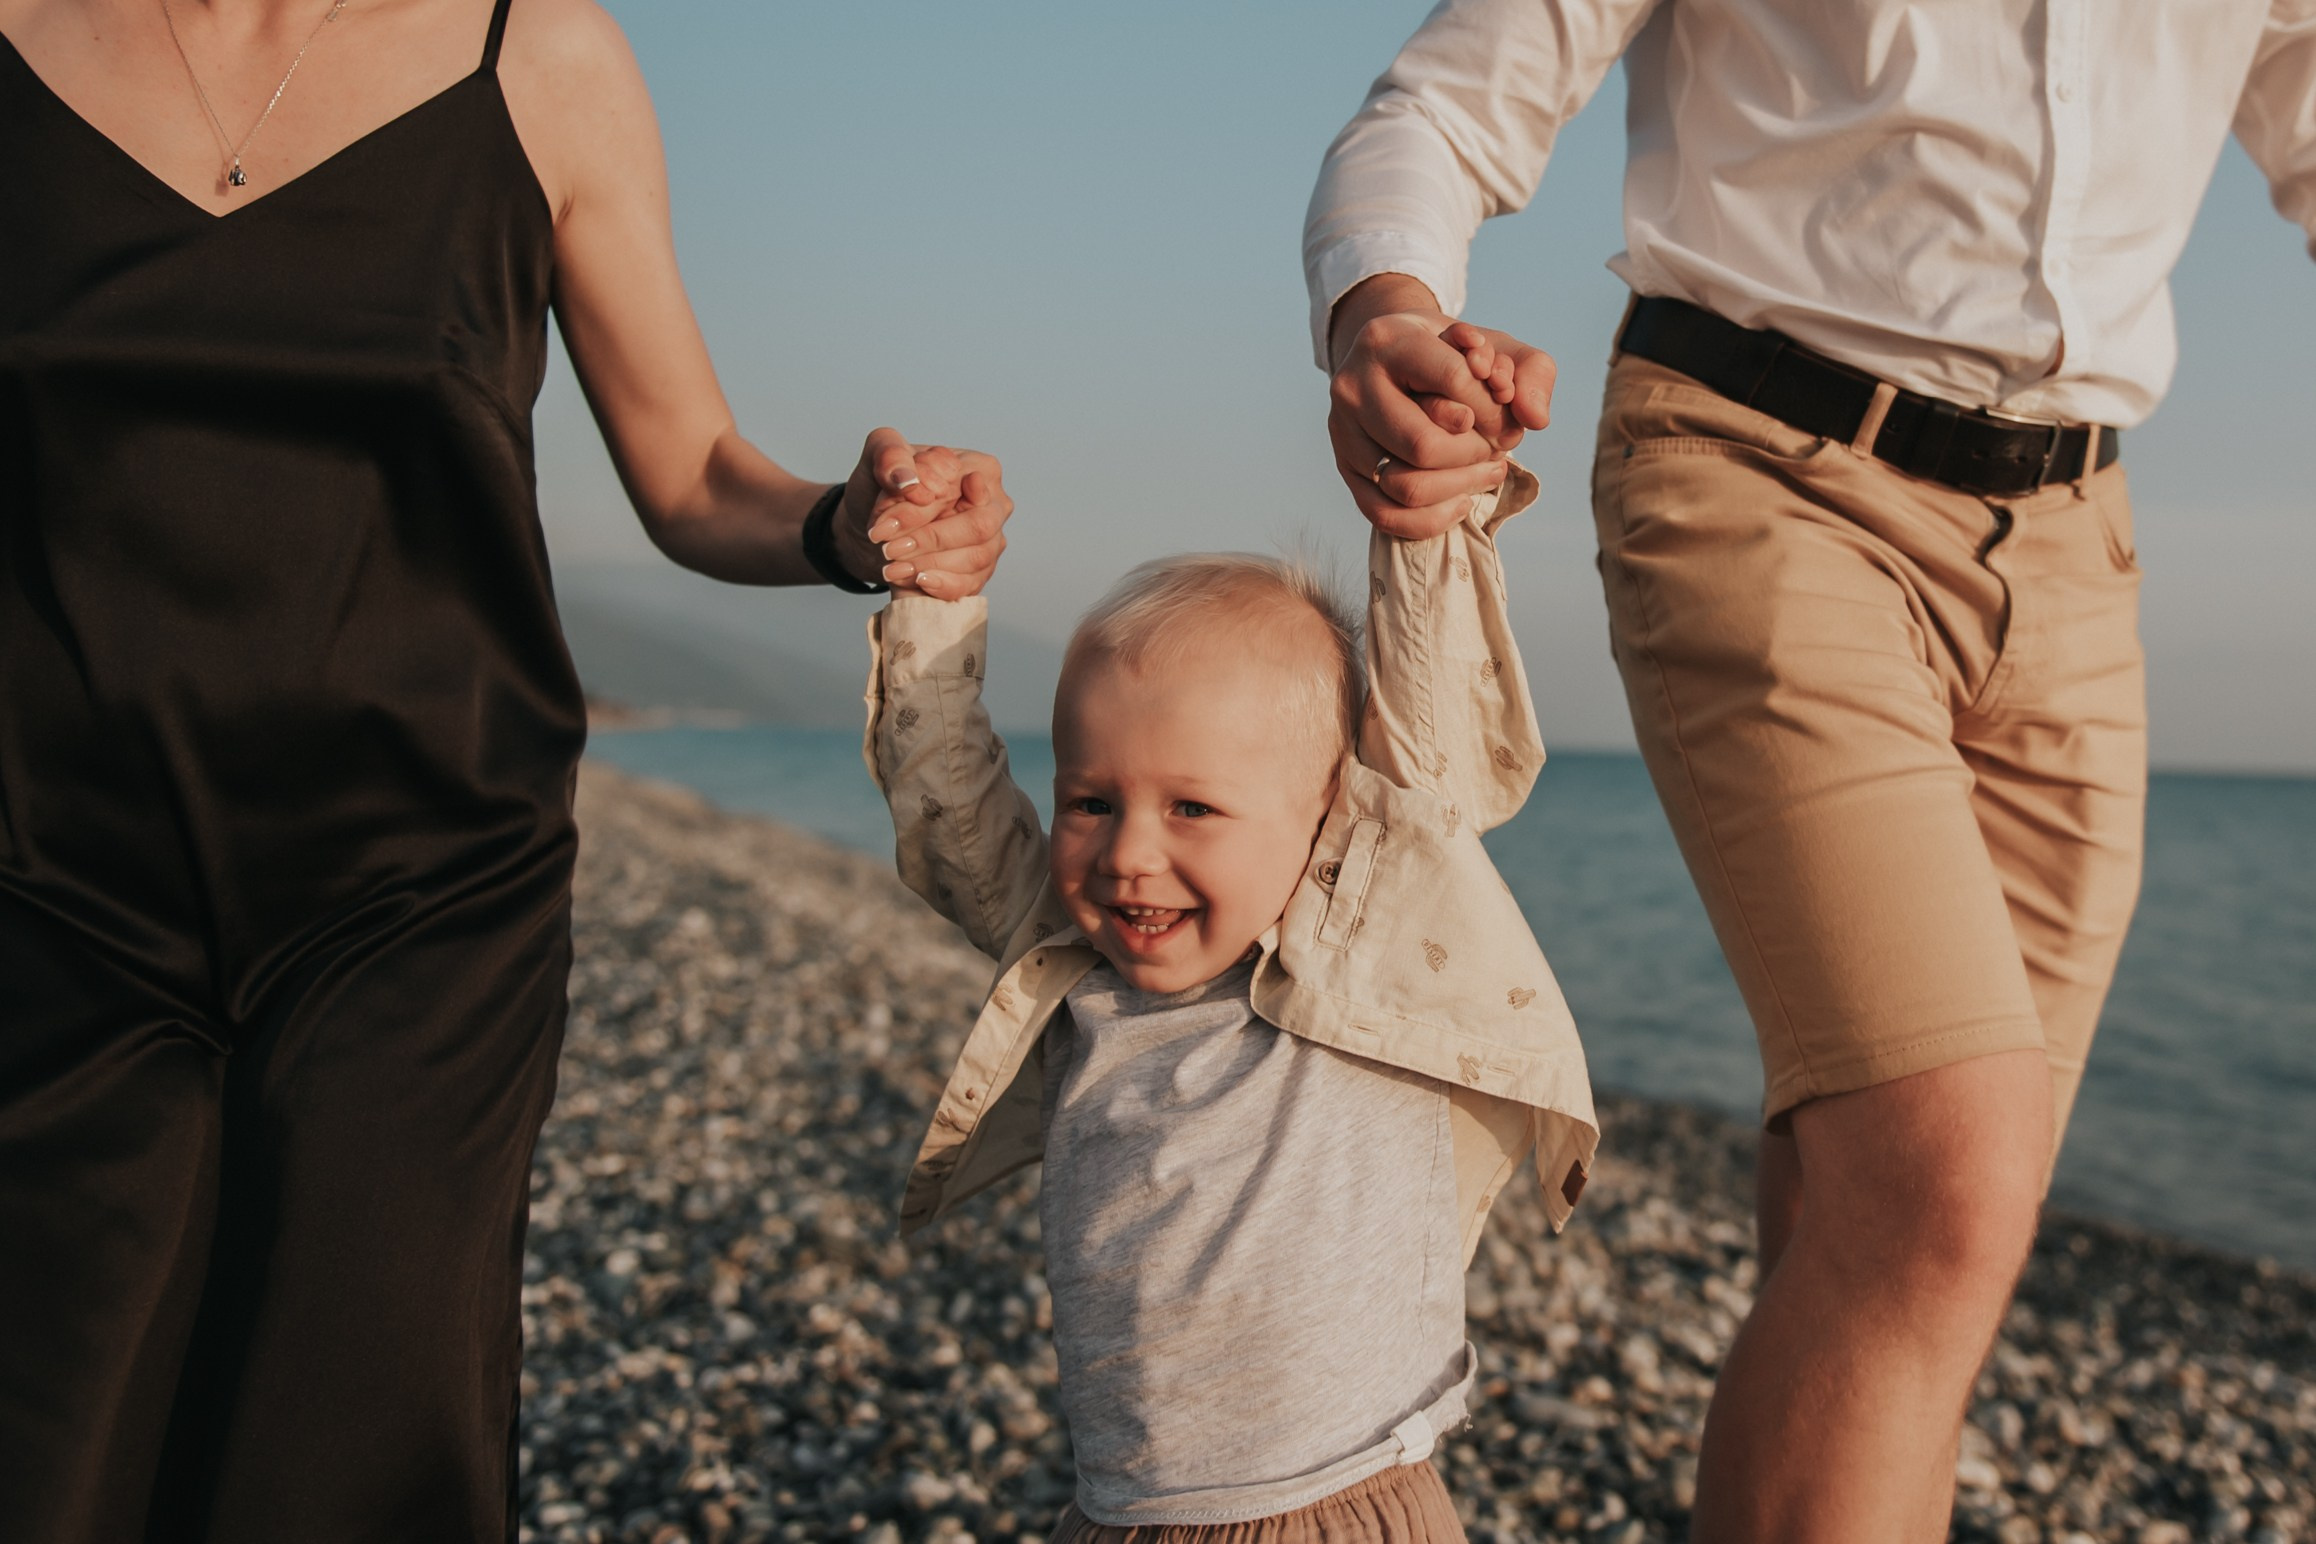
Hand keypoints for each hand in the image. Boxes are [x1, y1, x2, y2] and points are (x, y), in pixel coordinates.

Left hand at [834, 428, 1012, 597]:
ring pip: (975, 558)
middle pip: (977, 527)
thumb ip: (890, 456)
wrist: (876, 526)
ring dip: (930, 565)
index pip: (960, 491)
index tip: (883, 525)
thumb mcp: (877, 456)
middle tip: (888, 548)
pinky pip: (971, 584)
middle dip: (929, 540)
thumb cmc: (885, 486)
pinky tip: (917, 581)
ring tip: (892, 567)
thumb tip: (908, 481)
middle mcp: (994, 504)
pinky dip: (942, 585)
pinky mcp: (981, 571)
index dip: (922, 510)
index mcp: (979, 467)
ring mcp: (992, 540)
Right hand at [1325, 276, 1556, 537]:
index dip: (1493, 408)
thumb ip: (1533, 371)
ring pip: (1404, 485)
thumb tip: (1535, 419)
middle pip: (1423, 445)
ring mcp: (1342, 432)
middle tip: (1497, 447)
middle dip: (1475, 454)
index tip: (1505, 415)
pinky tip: (1462, 501)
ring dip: (1460, 487)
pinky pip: (1384, 515)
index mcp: (1388, 339)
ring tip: (1489, 471)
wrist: (1394, 361)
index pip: (1452, 380)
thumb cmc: (1451, 355)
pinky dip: (1431, 520)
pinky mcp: (1345, 468)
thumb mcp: (1495, 344)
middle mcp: (1353, 386)